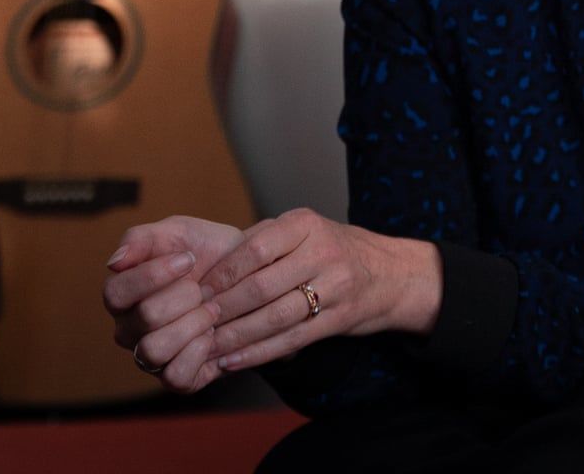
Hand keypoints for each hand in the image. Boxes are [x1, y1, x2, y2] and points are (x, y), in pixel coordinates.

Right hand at [102, 215, 244, 392]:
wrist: (249, 276)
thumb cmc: (206, 252)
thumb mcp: (178, 232)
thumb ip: (142, 238)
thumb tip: (114, 262)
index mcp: (123, 295)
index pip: (115, 293)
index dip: (154, 275)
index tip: (188, 259)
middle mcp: (129, 329)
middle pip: (145, 318)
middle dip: (185, 297)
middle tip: (205, 288)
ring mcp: (150, 356)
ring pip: (154, 351)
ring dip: (192, 325)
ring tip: (212, 309)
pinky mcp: (176, 378)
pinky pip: (175, 378)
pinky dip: (198, 353)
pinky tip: (212, 334)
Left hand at [201, 207, 439, 371]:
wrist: (389, 273)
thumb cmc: (332, 250)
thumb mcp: (303, 230)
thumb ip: (262, 241)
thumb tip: (209, 264)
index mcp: (306, 224)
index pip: (255, 248)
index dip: (223, 273)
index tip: (197, 290)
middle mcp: (322, 252)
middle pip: (263, 285)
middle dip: (224, 307)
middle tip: (195, 322)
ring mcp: (335, 287)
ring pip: (276, 316)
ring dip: (237, 335)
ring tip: (209, 345)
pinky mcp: (340, 318)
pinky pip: (293, 339)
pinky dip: (260, 352)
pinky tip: (235, 360)